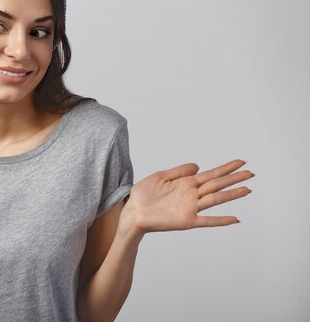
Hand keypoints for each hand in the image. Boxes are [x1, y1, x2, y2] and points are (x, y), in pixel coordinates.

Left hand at [120, 159, 253, 236]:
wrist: (132, 211)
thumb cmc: (143, 195)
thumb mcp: (160, 176)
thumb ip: (180, 171)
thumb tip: (198, 166)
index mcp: (186, 183)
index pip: (211, 174)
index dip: (226, 168)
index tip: (240, 162)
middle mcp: (191, 195)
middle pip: (217, 184)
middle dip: (234, 178)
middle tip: (251, 173)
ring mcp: (190, 208)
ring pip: (215, 199)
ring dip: (231, 195)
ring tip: (247, 189)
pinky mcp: (186, 220)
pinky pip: (207, 221)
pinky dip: (221, 220)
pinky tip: (234, 218)